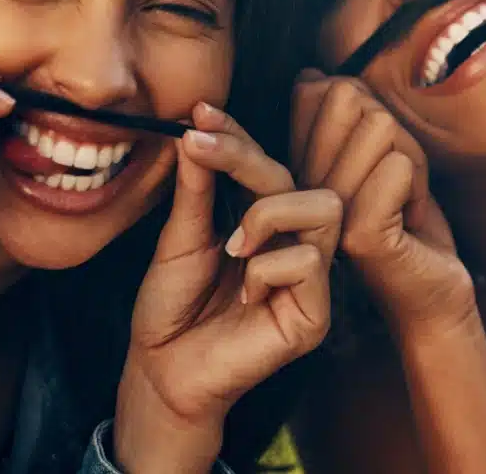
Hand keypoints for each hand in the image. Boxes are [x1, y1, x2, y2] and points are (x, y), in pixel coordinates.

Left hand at [114, 102, 339, 471]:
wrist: (161, 371)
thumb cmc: (171, 308)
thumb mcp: (179, 237)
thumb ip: (197, 188)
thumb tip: (196, 130)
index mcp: (266, 221)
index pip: (267, 165)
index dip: (239, 136)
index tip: (200, 113)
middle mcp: (295, 243)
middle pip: (299, 178)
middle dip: (248, 158)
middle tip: (200, 150)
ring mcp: (311, 278)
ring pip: (324, 208)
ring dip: (268, 215)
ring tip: (232, 247)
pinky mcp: (316, 314)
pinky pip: (311, 262)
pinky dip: (269, 269)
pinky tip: (245, 293)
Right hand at [291, 72, 472, 334]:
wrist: (431, 290)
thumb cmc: (406, 220)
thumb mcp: (374, 155)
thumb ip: (346, 115)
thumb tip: (313, 75)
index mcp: (295, 165)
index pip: (315, 88)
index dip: (362, 107)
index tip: (372, 157)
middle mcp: (299, 188)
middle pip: (349, 97)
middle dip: (391, 129)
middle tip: (394, 179)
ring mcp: (324, 211)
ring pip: (380, 126)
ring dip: (410, 158)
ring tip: (402, 199)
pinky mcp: (357, 234)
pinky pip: (396, 165)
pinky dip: (418, 183)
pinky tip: (409, 218)